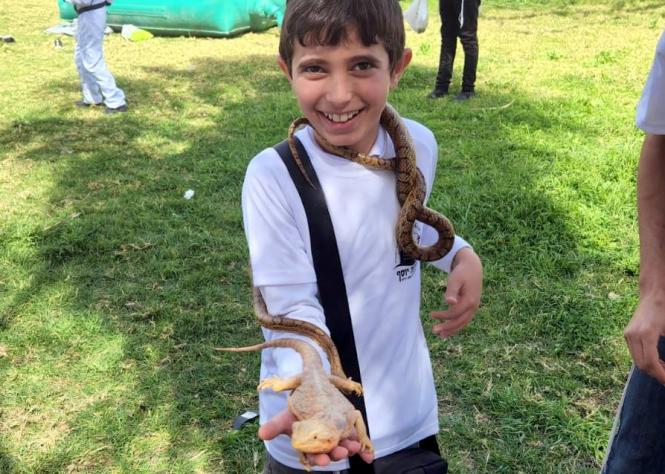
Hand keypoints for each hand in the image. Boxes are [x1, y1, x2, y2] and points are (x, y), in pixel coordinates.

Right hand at [258, 410, 373, 466]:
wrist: (311, 395)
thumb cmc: (297, 411)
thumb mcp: (285, 417)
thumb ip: (275, 425)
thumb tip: (261, 434)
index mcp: (308, 445)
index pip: (312, 455)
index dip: (317, 459)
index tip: (321, 460)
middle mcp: (323, 444)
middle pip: (329, 453)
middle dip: (335, 454)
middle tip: (339, 452)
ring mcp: (336, 438)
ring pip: (343, 447)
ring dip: (350, 449)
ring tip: (354, 447)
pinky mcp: (348, 431)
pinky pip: (357, 441)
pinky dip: (364, 451)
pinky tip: (369, 457)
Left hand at [431, 247, 482, 338]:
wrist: (472, 267)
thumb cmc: (461, 273)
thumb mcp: (455, 279)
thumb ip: (452, 291)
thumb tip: (450, 303)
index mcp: (469, 301)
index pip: (454, 313)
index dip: (443, 316)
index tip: (431, 315)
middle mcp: (473, 306)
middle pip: (460, 322)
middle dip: (447, 328)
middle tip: (434, 331)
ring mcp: (474, 308)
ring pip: (463, 323)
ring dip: (452, 329)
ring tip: (441, 336)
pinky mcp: (472, 307)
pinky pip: (464, 319)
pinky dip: (457, 325)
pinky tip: (449, 329)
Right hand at [624, 290, 664, 383]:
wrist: (654, 294)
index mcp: (647, 334)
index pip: (651, 363)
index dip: (661, 376)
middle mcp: (634, 335)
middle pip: (642, 364)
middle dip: (656, 374)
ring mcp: (628, 334)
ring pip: (637, 361)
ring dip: (650, 369)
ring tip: (664, 370)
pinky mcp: (627, 334)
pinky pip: (635, 353)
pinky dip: (645, 361)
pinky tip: (657, 361)